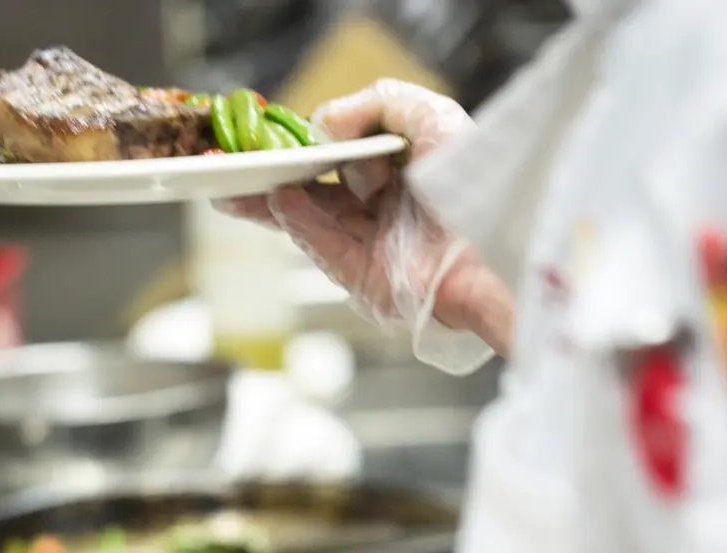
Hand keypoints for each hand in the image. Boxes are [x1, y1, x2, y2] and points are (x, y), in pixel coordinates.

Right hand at [217, 80, 512, 360]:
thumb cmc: (475, 180)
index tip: (271, 138)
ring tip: (234, 183)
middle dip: (269, 179)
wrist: (497, 248)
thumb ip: (376, 103)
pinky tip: (278, 199)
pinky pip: (321, 244)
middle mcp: (381, 210)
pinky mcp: (363, 276)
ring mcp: (370, 245)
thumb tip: (323, 123)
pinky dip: (298, 221)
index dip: (304, 148)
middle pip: (312, 193)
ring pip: (306, 220)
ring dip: (268, 201)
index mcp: (399, 174)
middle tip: (229, 167)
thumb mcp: (432, 116)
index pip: (339, 159)